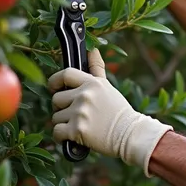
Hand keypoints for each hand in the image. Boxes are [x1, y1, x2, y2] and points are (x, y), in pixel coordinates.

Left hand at [48, 48, 172, 175]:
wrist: (130, 134)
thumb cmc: (118, 111)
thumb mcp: (107, 86)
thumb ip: (96, 68)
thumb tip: (92, 49)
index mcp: (92, 83)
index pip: (65, 74)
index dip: (55, 81)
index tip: (55, 88)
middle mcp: (85, 95)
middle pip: (56, 99)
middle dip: (62, 107)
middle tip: (76, 114)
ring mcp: (80, 113)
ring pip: (55, 117)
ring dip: (64, 123)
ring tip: (81, 125)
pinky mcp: (77, 130)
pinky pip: (56, 132)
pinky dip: (62, 136)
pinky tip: (74, 136)